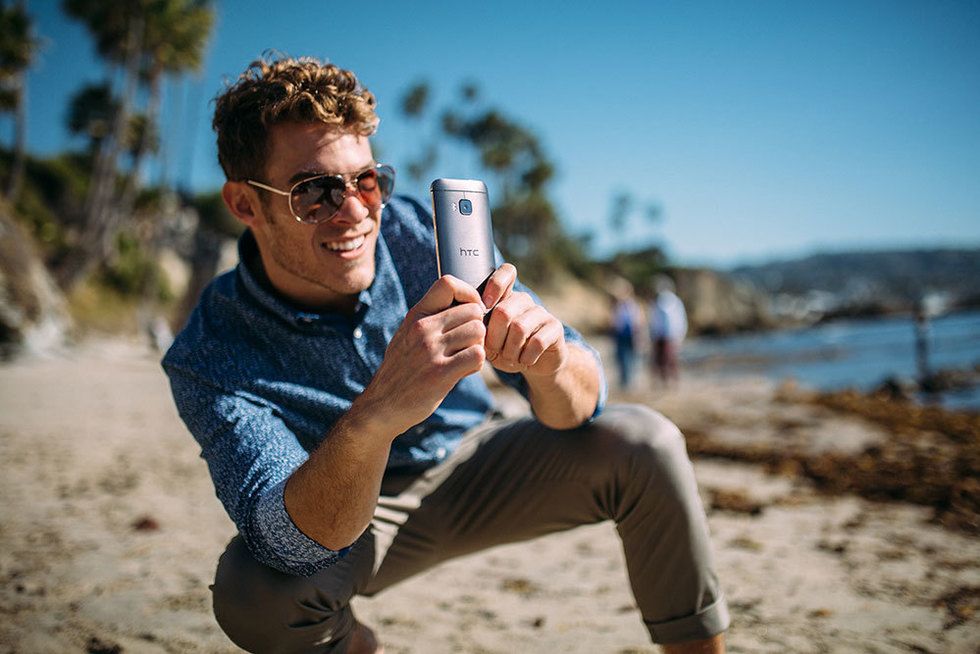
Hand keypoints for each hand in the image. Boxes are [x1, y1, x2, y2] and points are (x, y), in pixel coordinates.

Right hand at [357, 275, 486, 434]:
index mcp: (416, 316)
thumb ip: (430, 319)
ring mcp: (431, 351)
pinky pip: (477, 356)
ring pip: (478, 332)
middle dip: (477, 327)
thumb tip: (464, 304)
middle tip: (468, 344)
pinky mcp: (441, 373)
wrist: (381, 406)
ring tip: (464, 357)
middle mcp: (423, 329)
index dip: (469, 293)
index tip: (472, 310)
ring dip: (478, 346)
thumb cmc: (401, 370)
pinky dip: (476, 364)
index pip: (448, 283)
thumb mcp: (407, 336)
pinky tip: (464, 370)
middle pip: (473, 311)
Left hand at [481, 264, 566, 377]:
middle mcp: (524, 300)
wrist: (536, 365)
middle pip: (503, 311)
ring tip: (510, 358)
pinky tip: (525, 361)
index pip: (506, 273)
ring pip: (519, 328)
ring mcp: (541, 312)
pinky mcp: (555, 327)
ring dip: (510, 350)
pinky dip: (526, 357)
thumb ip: (480, 331)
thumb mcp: (489, 342)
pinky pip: (537, 342)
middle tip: (496, 351)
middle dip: (495, 338)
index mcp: (506, 297)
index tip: (485, 307)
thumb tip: (473, 325)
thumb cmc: (507, 350)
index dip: (494, 285)